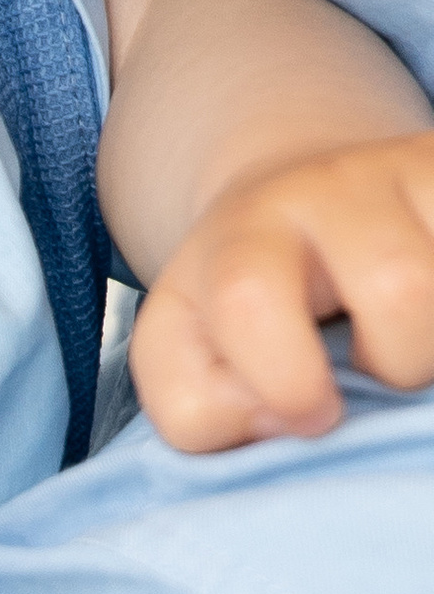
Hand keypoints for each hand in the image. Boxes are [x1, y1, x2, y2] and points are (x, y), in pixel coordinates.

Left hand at [130, 130, 433, 450]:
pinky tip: (423, 312)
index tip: (311, 411)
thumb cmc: (246, 303)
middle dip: (399, 362)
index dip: (285, 380)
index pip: (251, 299)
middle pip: (399, 287)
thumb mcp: (183, 352)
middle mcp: (329, 186)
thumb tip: (289, 423)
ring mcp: (409, 170)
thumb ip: (199, 407)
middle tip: (376, 368)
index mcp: (244, 234)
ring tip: (411, 340)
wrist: (301, 198)